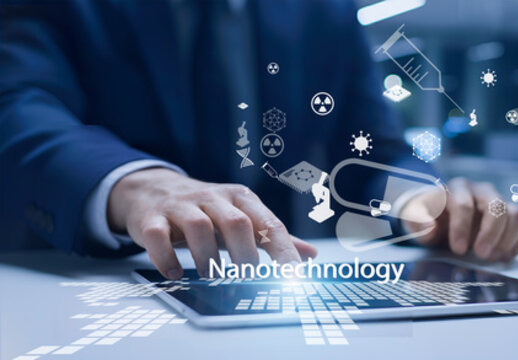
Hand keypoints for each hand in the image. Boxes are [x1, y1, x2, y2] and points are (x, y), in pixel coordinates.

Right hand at [108, 168, 316, 278]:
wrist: (152, 189)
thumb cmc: (207, 211)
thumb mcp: (241, 217)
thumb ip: (273, 237)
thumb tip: (311, 255)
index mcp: (241, 198)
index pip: (269, 224)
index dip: (283, 251)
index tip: (293, 277)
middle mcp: (212, 198)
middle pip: (236, 223)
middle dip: (245, 254)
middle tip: (246, 276)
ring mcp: (180, 206)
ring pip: (199, 228)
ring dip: (207, 258)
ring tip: (210, 274)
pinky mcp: (150, 218)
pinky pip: (157, 236)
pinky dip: (166, 258)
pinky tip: (174, 273)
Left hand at [402, 178, 517, 260]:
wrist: (440, 218)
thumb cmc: (428, 217)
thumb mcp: (415, 220)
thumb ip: (418, 222)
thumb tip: (429, 227)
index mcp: (457, 188)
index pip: (464, 204)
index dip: (462, 227)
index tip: (457, 249)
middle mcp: (482, 192)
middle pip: (496, 206)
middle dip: (491, 233)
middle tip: (482, 255)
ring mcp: (499, 203)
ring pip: (515, 214)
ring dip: (507, 238)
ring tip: (493, 258)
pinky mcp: (509, 217)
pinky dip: (517, 243)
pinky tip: (503, 256)